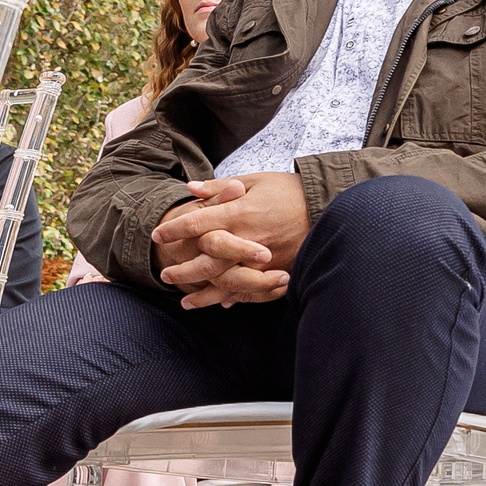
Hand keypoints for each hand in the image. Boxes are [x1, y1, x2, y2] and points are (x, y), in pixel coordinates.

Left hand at [152, 176, 302, 309]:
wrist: (328, 205)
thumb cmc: (290, 190)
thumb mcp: (256, 180)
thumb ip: (221, 186)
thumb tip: (191, 189)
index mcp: (239, 213)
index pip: (196, 223)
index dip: (173, 230)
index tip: (157, 235)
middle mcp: (246, 239)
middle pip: (205, 261)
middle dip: (182, 270)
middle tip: (164, 275)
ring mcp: (263, 259)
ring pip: (225, 283)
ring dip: (204, 295)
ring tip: (186, 302)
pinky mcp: (278, 270)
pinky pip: (253, 291)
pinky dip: (236, 299)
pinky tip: (223, 304)